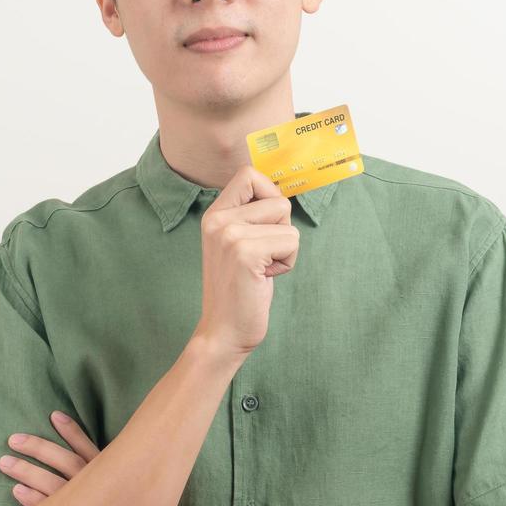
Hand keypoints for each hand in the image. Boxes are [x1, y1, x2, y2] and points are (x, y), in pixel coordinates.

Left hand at [0, 411, 192, 505]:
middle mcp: (107, 498)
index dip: (73, 433)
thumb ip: (116, 499)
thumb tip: (100, 484)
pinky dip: (33, 501)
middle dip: (39, 448)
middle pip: (67, 463)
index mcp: (121, 487)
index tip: (55, 415)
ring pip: (54, 486)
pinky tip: (15, 492)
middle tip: (14, 439)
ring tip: (5, 462)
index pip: (92, 452)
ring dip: (28, 472)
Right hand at [194, 164, 298, 356]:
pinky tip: (264, 278)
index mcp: (214, 214)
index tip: (267, 224)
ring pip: (288, 222)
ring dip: (285, 248)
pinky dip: (287, 262)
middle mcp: (217, 220)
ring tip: (262, 268)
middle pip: (278, 200)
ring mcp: (229, 235)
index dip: (270, 194)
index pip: (249, 174)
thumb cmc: (239, 289)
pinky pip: (291, 240)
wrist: (223, 331)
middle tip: (262, 256)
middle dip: (282, 229)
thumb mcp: (237, 244)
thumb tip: (282, 193)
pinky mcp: (245, 252)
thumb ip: (251, 217)